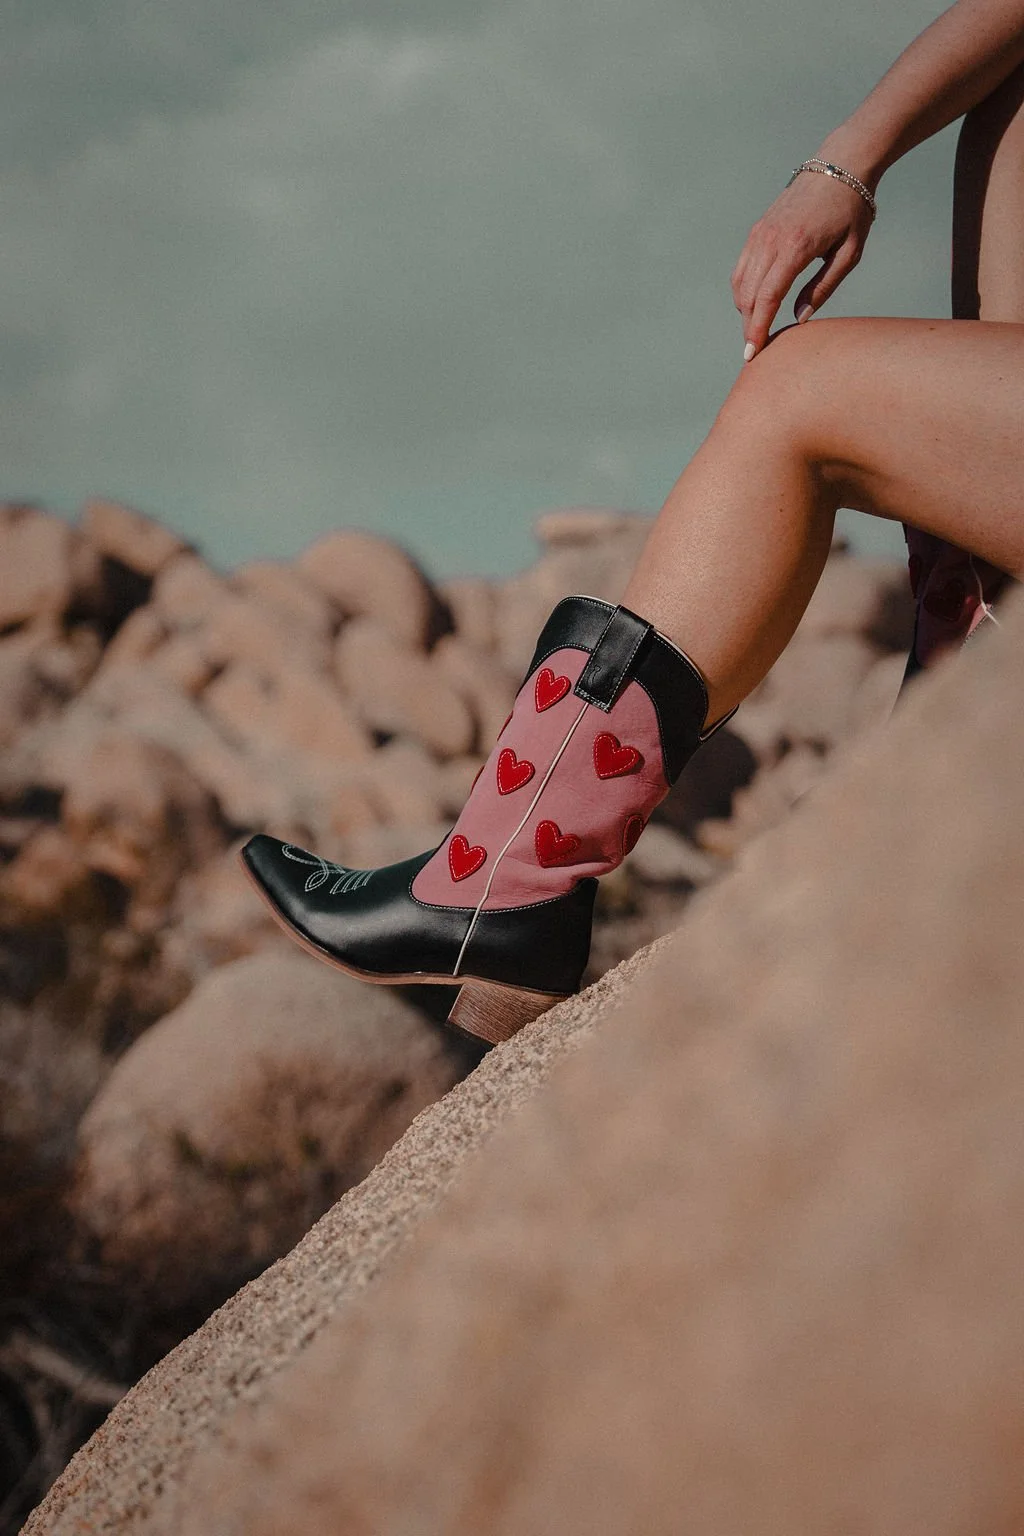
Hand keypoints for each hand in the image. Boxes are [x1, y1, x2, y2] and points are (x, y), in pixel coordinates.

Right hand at [730, 168, 875, 359]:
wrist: (840, 164)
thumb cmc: (852, 210)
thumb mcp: (849, 253)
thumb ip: (823, 287)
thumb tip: (799, 317)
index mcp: (796, 247)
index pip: (768, 297)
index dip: (758, 329)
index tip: (752, 353)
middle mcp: (772, 240)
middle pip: (750, 295)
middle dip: (749, 327)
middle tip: (754, 352)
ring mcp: (761, 233)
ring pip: (741, 284)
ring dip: (745, 311)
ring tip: (756, 330)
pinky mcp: (757, 230)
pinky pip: (741, 269)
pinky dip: (743, 291)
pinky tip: (754, 305)